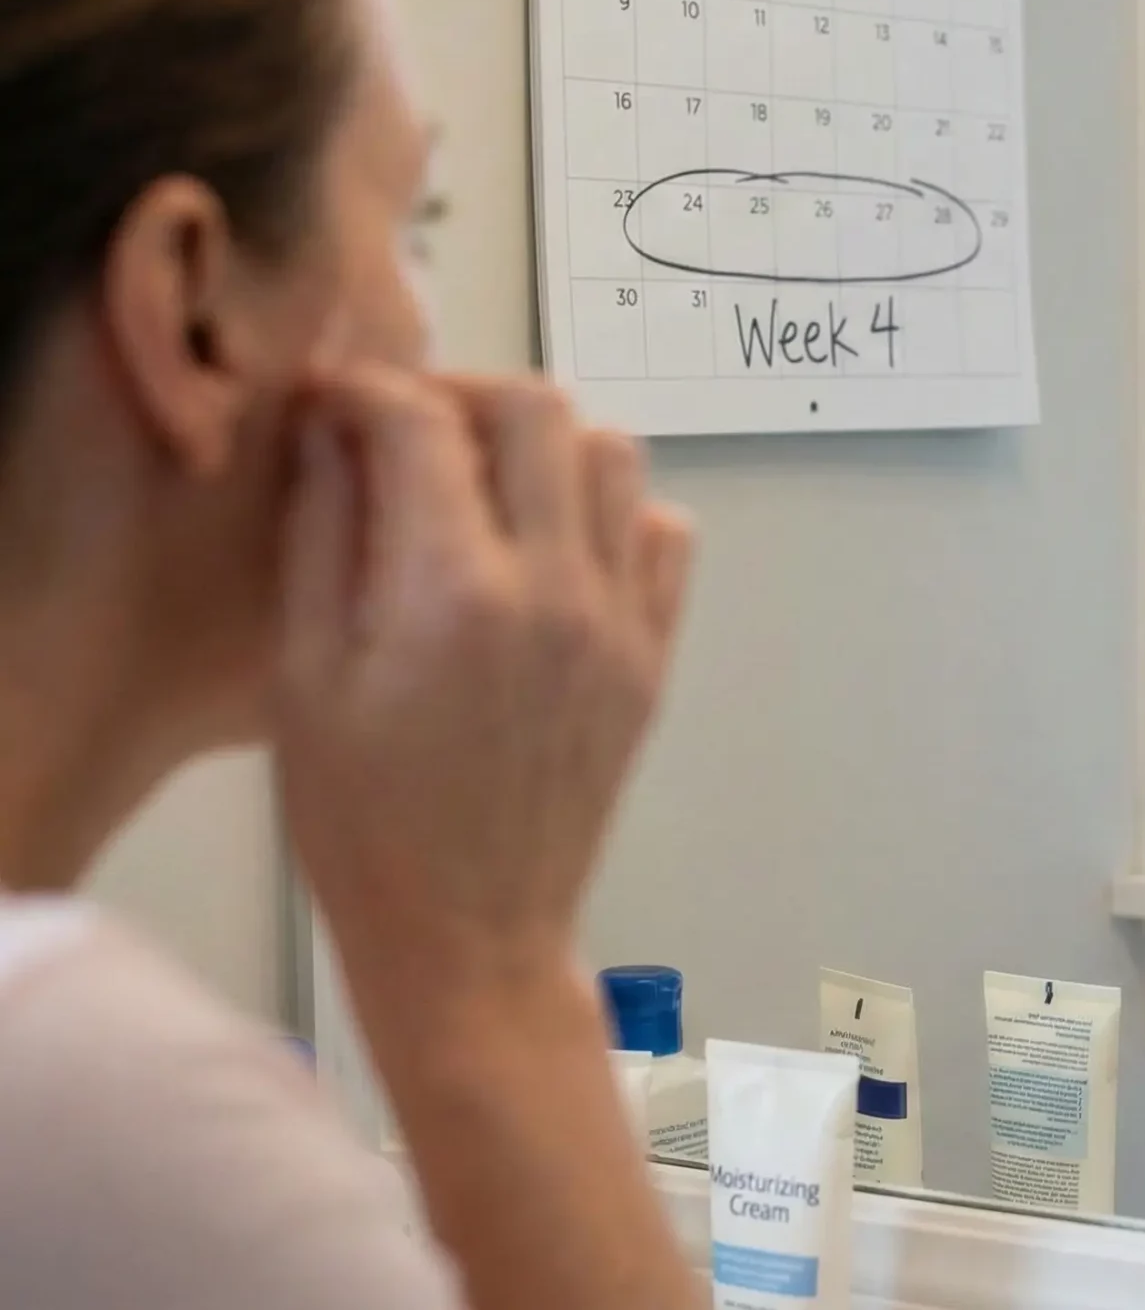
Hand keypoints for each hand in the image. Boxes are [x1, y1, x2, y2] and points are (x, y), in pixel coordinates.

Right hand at [271, 364, 692, 997]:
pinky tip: (553, 544)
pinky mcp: (653, 656)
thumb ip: (321, 536)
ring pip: (615, 457)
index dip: (364, 391)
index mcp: (452, 592)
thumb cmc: (362, 821)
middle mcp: (556, 589)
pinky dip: (613, 510)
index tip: (330, 405)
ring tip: (483, 479)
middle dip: (463, 394)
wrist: (469, 931)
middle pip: (538, 410)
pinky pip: (664, 535)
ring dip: (546, 443)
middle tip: (407, 429)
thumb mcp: (303, 677)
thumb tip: (331, 432)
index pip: (423, 421)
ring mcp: (620, 621)